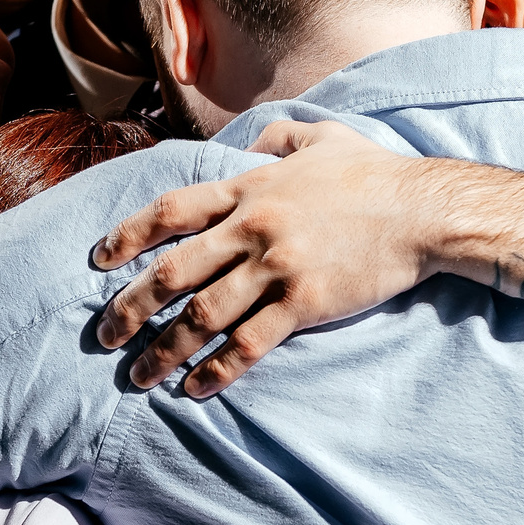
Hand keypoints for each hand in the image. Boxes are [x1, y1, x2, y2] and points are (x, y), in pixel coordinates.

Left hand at [92, 120, 444, 396]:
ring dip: (163, 351)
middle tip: (105, 336)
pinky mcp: (304, 303)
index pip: (170, 211)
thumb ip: (279, 136)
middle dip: (128, 309)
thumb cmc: (376, 174)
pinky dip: (217, 369)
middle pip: (171, 272)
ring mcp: (276, 267)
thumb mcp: (322, 137)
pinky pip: (248, 344)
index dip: (127, 235)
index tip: (100, 260)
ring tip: (139, 375)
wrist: (424, 211)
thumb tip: (252, 144)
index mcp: (249, 188)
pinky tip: (196, 388)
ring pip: (200, 316)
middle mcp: (252, 228)